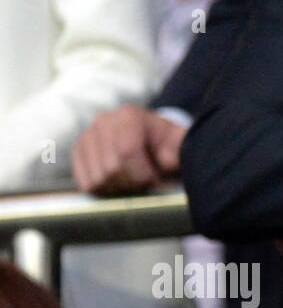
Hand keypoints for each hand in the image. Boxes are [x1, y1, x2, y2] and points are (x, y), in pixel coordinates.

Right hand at [72, 106, 186, 194]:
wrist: (152, 144)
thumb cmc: (168, 148)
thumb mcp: (179, 146)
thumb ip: (177, 150)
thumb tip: (167, 160)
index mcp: (129, 116)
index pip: (126, 152)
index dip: (143, 175)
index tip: (155, 180)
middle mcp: (103, 122)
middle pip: (111, 168)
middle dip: (133, 183)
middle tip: (145, 182)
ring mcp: (87, 137)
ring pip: (97, 179)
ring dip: (119, 188)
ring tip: (133, 181)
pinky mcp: (78, 153)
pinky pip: (85, 183)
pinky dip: (104, 190)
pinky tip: (118, 184)